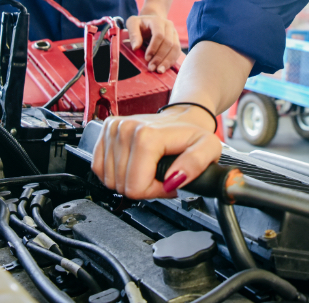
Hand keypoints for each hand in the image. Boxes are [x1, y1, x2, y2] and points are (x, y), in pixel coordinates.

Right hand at [91, 106, 220, 198]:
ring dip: (131, 180)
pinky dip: (117, 173)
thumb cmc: (192, 133)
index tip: (169, 180)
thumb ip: (196, 164)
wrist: (182, 116)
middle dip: (144, 187)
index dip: (155, 191)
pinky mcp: (106, 131)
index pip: (136, 188)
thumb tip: (173, 180)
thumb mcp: (208, 148)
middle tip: (162, 174)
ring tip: (150, 168)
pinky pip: (100, 168)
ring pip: (110, 180)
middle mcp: (125, 129)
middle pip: (122, 186)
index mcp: (146, 136)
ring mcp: (113, 129)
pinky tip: (134, 165)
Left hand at [126, 10, 182, 72]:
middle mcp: (169, 26)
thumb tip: (136, 47)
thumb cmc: (140, 24)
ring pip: (175, 48)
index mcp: (158, 21)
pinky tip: (164, 67)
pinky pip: (177, 52)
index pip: (159, 35)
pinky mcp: (176, 41)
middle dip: (160, 57)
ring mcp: (174, 33)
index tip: (146, 58)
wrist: (151, 21)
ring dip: (167, 61)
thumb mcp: (132, 24)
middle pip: (168, 43)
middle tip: (151, 67)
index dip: (153, 48)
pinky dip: (171, 61)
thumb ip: (133, 34)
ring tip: (159, 70)